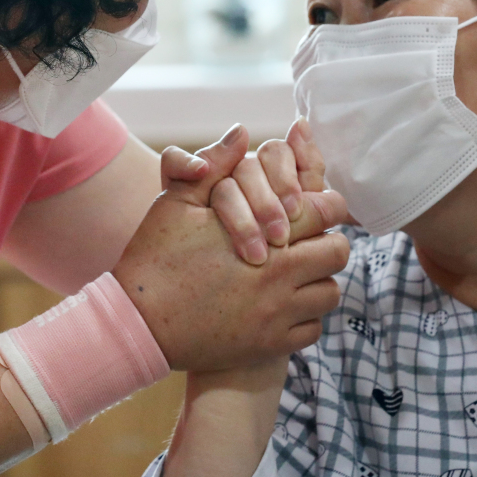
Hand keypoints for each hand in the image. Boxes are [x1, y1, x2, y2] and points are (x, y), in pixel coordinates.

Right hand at [113, 125, 350, 370]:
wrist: (138, 323)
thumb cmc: (156, 257)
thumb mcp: (177, 202)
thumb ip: (214, 163)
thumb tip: (242, 131)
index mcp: (266, 237)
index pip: (326, 212)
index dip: (327, 204)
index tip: (316, 205)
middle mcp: (281, 278)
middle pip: (338, 252)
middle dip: (327, 241)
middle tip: (307, 239)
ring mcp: (277, 316)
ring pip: (330, 293)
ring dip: (317, 280)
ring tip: (295, 273)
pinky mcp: (270, 346)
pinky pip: (313, 329)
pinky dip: (304, 316)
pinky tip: (281, 305)